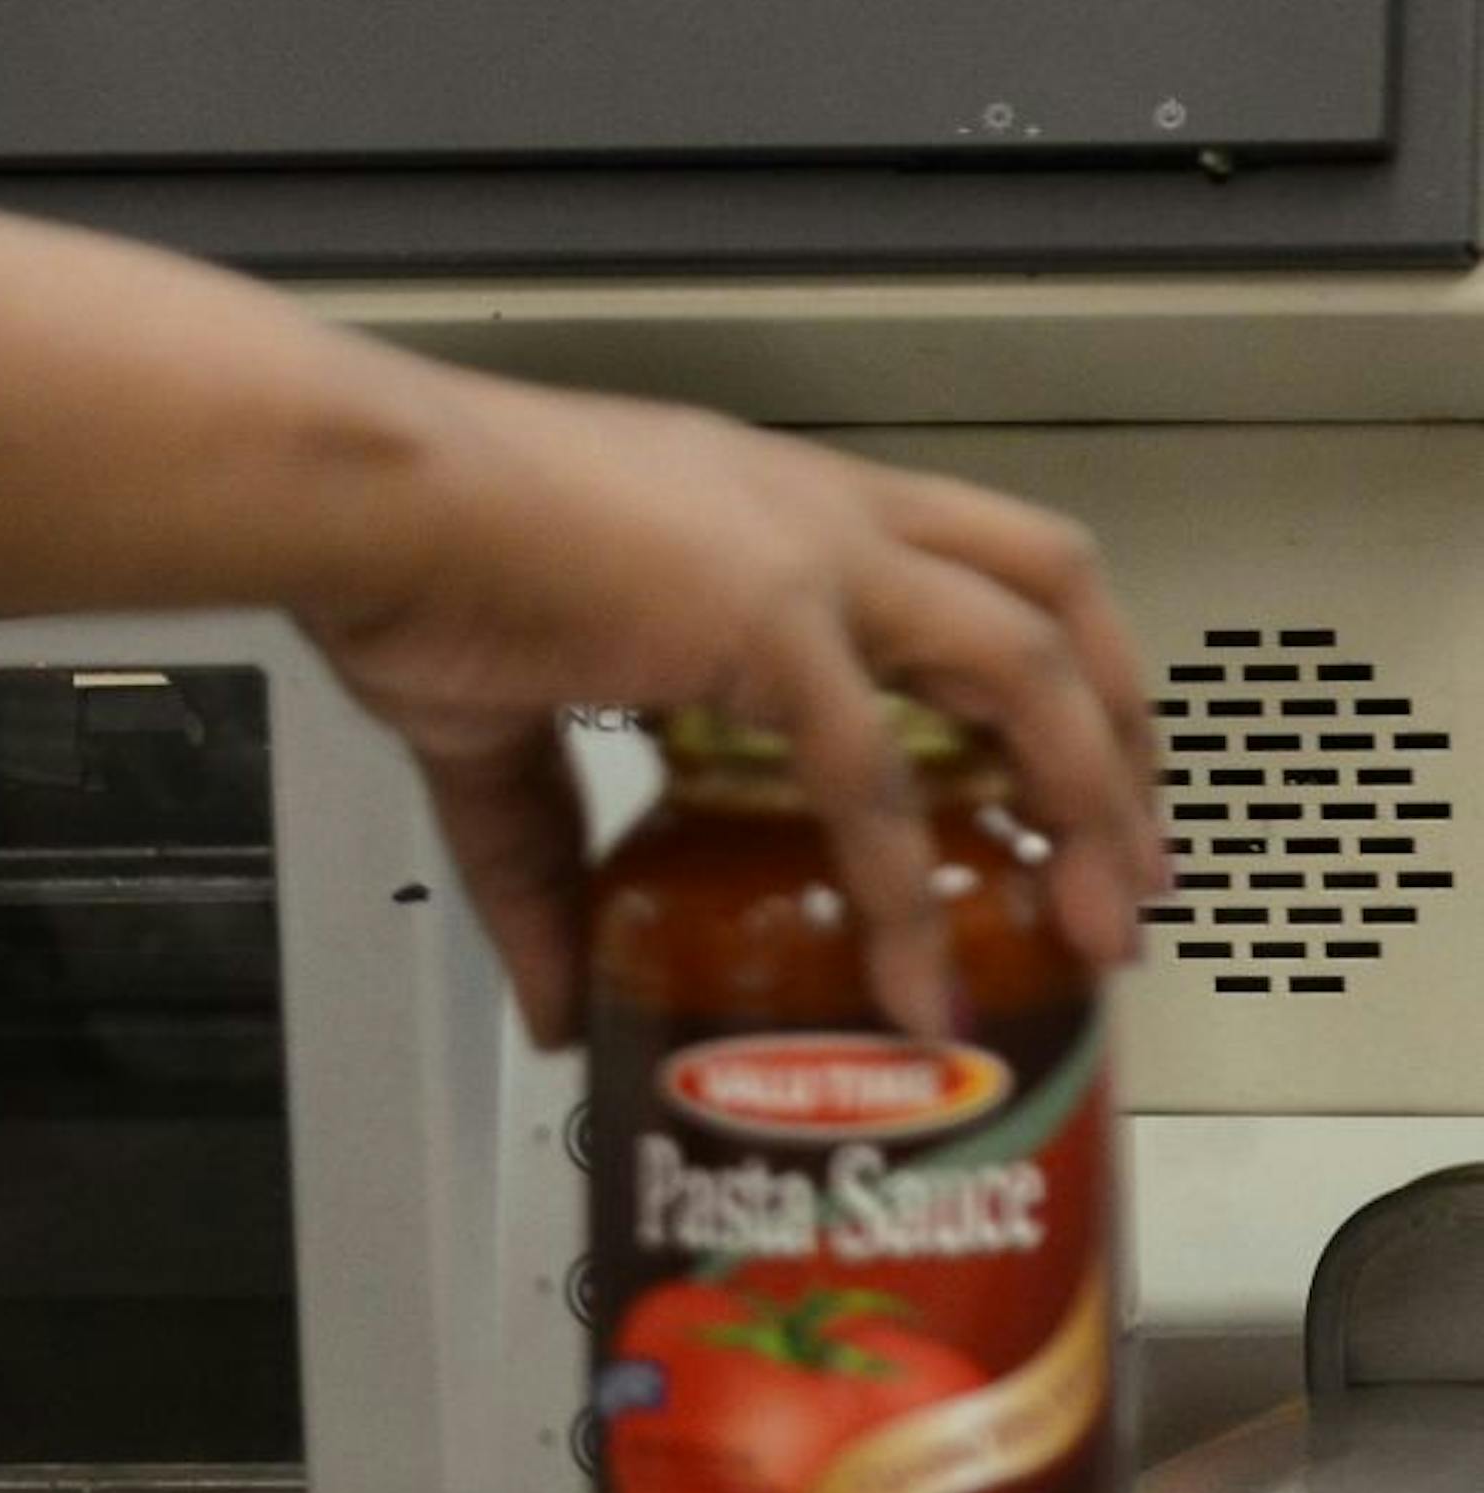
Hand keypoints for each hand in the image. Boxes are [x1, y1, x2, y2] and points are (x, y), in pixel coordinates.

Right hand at [302, 377, 1163, 1049]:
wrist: (363, 495)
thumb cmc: (419, 559)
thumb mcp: (502, 731)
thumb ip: (546, 868)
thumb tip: (558, 997)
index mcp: (774, 512)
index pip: (967, 564)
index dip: (1044, 671)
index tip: (1059, 782)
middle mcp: (818, 515)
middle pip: (1052, 588)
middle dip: (1121, 728)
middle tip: (1130, 863)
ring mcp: (807, 555)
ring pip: (1025, 659)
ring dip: (1085, 796)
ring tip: (1093, 924)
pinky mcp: (763, 613)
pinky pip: (871, 774)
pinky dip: (906, 889)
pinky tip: (911, 980)